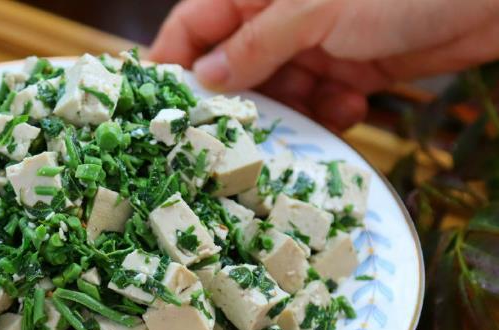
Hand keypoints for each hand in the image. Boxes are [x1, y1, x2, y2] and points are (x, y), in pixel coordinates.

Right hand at [151, 0, 498, 130]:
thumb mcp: (314, 12)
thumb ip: (254, 46)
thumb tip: (204, 78)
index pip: (194, 25)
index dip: (172, 64)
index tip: (157, 107)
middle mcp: (281, 17)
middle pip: (233, 68)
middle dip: (238, 104)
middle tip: (235, 138)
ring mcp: (316, 43)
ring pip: (277, 93)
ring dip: (290, 114)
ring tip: (308, 120)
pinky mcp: (349, 67)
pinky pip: (318, 102)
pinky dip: (328, 112)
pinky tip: (349, 106)